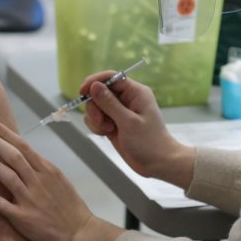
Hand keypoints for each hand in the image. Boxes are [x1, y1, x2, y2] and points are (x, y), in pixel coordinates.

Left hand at [0, 119, 95, 240]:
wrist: (78, 232)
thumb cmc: (69, 206)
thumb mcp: (59, 180)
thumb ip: (41, 167)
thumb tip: (23, 154)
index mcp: (48, 171)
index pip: (24, 147)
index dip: (6, 134)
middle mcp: (38, 182)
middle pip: (14, 157)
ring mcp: (30, 200)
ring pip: (7, 176)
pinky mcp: (22, 218)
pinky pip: (2, 204)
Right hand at [79, 72, 192, 186]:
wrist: (158, 163)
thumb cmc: (149, 142)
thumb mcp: (128, 122)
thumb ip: (110, 103)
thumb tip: (94, 86)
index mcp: (135, 92)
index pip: (111, 77)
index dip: (95, 81)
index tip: (82, 92)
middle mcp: (127, 99)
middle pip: (99, 92)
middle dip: (95, 107)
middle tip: (101, 122)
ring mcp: (119, 112)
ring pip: (96, 106)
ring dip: (96, 119)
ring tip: (108, 130)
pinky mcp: (114, 124)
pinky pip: (97, 119)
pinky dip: (97, 126)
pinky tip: (107, 134)